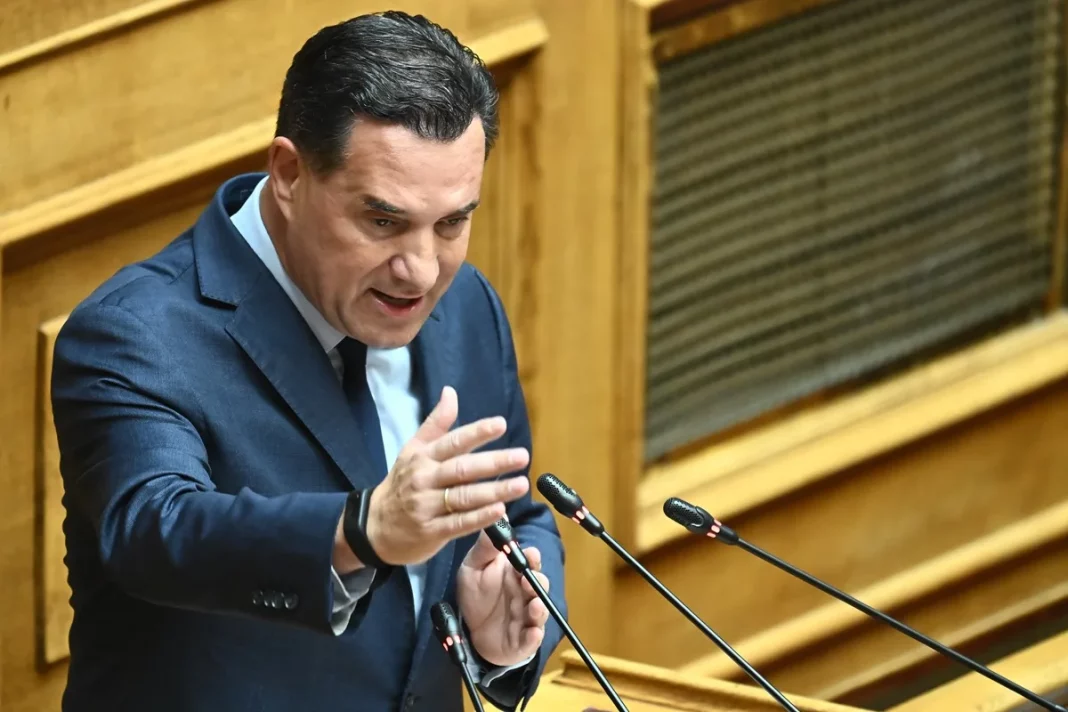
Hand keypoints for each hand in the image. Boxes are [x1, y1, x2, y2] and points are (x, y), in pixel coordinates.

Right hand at [364, 386, 529, 565]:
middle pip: (463, 469)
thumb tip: (451, 391)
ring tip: (521, 484)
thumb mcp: (413, 450)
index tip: (501, 424)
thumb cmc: (402, 483)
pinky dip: (480, 518)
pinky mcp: (431, 531)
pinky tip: (500, 511)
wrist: (374, 526)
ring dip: (494, 490)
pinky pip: (459, 524)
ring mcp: (427, 506)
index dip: (477, 432)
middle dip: (494, 462)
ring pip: (464, 497)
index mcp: (423, 457)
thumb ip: (436, 423)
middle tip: (522, 456)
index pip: (453, 442)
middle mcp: (425, 479)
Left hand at [457, 531, 549, 666]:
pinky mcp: (522, 641)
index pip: (530, 563)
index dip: (532, 558)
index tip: (530, 553)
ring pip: (539, 612)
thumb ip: (485, 548)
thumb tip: (496, 518)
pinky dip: (533, 637)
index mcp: (515, 575)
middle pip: (539, 585)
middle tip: (527, 581)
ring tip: (533, 607)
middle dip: (536, 583)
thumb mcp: (473, 569)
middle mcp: (525, 595)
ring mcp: (526, 618)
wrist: (470, 633)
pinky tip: (532, 633)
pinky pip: (531, 639)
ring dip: (539, 609)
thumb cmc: (476, 596)